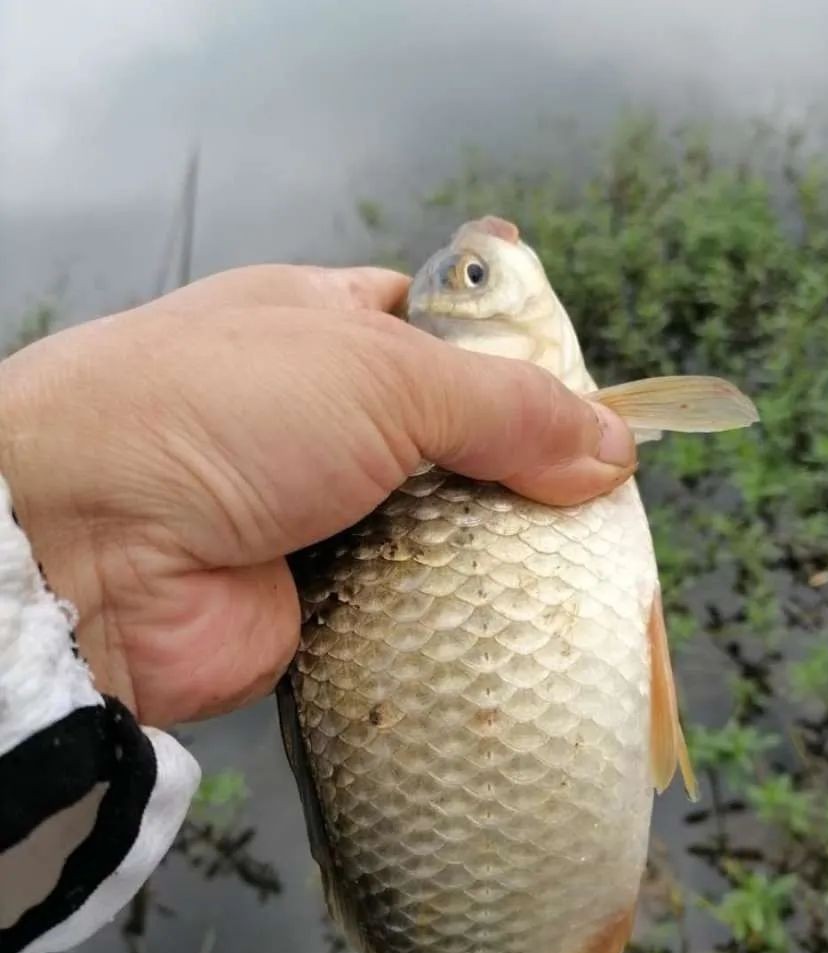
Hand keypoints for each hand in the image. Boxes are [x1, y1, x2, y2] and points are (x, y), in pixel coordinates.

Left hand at [0, 264, 636, 726]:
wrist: (89, 547)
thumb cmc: (224, 411)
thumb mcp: (383, 373)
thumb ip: (508, 407)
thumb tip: (613, 449)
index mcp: (330, 328)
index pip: (445, 331)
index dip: (519, 357)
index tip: (595, 395)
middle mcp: (327, 420)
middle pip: (458, 440)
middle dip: (525, 466)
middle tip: (605, 499)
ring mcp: (324, 516)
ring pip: (445, 531)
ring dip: (501, 550)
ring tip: (587, 567)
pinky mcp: (324, 606)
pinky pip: (417, 609)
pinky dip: (462, 617)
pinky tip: (526, 624)